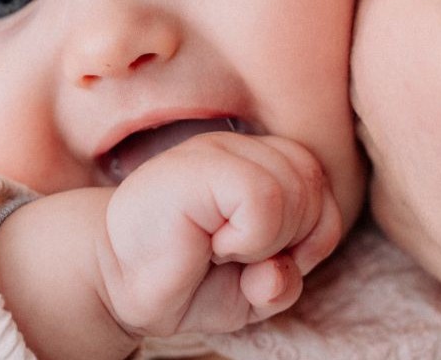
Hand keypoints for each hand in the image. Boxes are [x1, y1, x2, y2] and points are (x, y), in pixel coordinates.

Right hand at [94, 131, 342, 337]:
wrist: (116, 283)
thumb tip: (277, 274)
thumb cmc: (186, 280)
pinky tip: (212, 243)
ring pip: (293, 187)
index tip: (263, 260)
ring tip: (220, 248)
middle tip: (237, 256)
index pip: (324, 188)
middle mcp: (242, 146)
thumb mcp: (252, 293)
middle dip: (292, 240)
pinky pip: (262, 196)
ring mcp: (217, 149)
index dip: (312, 238)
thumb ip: (284, 281)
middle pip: (314, 184)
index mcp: (261, 162)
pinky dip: (250, 237)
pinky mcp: (196, 165)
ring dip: (266, 240)